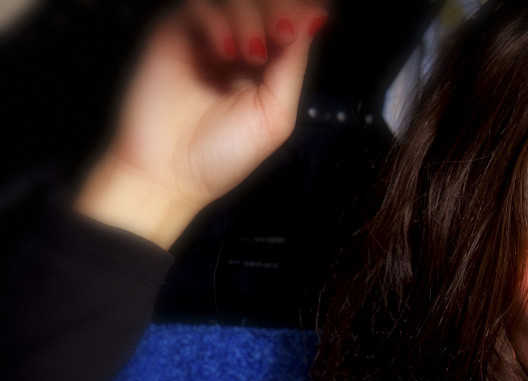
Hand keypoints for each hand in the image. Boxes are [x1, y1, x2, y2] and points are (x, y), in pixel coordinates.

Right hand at [75, 0, 329, 247]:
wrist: (171, 175)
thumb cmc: (220, 156)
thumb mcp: (277, 115)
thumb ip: (294, 66)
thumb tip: (314, 21)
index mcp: (267, 68)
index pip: (289, 24)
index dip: (299, 17)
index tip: (312, 20)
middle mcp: (238, 49)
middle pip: (265, 6)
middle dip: (280, 12)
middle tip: (283, 34)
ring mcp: (206, 40)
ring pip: (236, 2)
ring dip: (253, 18)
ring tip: (252, 53)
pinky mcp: (174, 35)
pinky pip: (200, 7)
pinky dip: (219, 20)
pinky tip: (226, 51)